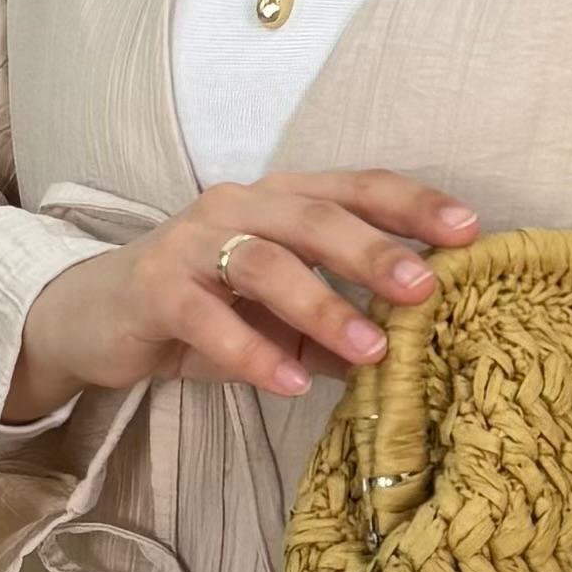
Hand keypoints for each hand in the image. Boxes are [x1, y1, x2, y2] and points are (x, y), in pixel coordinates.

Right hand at [6, 170, 478, 423]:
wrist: (98, 321)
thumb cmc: (205, 312)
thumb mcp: (283, 320)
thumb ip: (342, 326)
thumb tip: (418, 352)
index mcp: (281, 202)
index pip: (356, 188)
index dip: (413, 205)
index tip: (472, 231)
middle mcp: (240, 205)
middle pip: (316, 217)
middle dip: (376, 251)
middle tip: (428, 288)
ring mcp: (193, 242)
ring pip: (265, 262)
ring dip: (322, 307)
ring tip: (370, 351)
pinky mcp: (155, 287)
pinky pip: (208, 316)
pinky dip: (251, 351)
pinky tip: (290, 382)